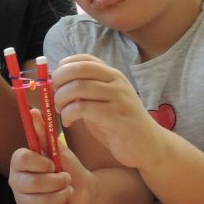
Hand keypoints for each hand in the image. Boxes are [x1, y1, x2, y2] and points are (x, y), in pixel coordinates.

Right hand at [9, 109, 85, 203]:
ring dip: (61, 196)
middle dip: (55, 182)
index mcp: (19, 162)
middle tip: (65, 179)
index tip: (53, 164)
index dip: (40, 163)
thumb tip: (33, 111)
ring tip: (66, 191)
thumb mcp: (58, 149)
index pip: (20, 159)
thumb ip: (44, 132)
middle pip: (30, 183)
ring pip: (39, 202)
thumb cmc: (68, 167)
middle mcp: (16, 181)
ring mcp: (21, 201)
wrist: (83, 190)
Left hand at [51, 54, 162, 169]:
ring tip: (61, 111)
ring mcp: (118, 98)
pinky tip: (69, 122)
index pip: (85, 59)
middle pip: (80, 69)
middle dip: (59, 79)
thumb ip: (86, 90)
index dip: (65, 66)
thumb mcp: (103, 101)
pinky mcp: (117, 116)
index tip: (57, 80)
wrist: (148, 145)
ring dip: (61, 99)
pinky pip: (83, 108)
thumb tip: (58, 81)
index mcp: (112, 75)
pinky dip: (69, 114)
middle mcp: (116, 82)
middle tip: (54, 95)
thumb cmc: (119, 123)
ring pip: (79, 87)